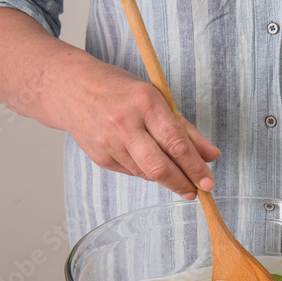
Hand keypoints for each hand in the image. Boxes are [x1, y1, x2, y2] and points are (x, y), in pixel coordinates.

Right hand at [0, 8, 220, 198]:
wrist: (70, 89)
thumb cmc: (119, 90)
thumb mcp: (155, 97)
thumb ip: (184, 128)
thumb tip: (211, 155)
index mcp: (145, 102)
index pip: (176, 143)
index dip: (195, 167)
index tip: (208, 182)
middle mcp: (125, 123)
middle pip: (160, 167)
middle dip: (182, 183)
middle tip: (196, 191)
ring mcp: (109, 143)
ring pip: (147, 174)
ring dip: (165, 178)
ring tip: (175, 174)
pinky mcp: (101, 158)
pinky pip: (132, 172)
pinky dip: (145, 172)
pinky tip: (146, 161)